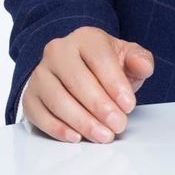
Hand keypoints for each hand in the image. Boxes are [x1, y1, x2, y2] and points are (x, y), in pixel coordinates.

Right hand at [22, 26, 154, 142]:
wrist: (76, 67)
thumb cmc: (103, 64)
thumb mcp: (126, 56)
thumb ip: (139, 60)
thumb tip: (144, 67)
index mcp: (85, 37)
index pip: (99, 58)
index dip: (115, 83)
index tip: (129, 105)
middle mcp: (58, 51)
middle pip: (78, 80)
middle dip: (100, 106)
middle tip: (118, 125)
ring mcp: (40, 74)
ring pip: (58, 99)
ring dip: (83, 121)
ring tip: (103, 135)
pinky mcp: (30, 96)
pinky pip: (40, 115)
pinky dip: (58, 128)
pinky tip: (77, 137)